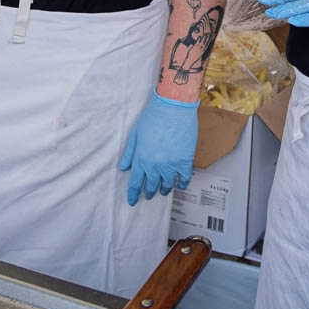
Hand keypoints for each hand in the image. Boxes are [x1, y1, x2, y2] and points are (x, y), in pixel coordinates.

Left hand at [118, 91, 198, 205]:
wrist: (173, 107)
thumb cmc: (153, 117)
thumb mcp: (135, 134)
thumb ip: (130, 153)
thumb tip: (124, 168)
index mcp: (141, 159)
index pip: (135, 183)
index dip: (134, 194)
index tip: (133, 201)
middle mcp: (155, 165)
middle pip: (151, 186)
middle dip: (149, 192)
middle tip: (149, 195)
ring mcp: (171, 165)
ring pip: (168, 185)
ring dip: (164, 189)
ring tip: (164, 190)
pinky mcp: (185, 161)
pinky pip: (184, 179)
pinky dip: (181, 184)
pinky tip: (180, 184)